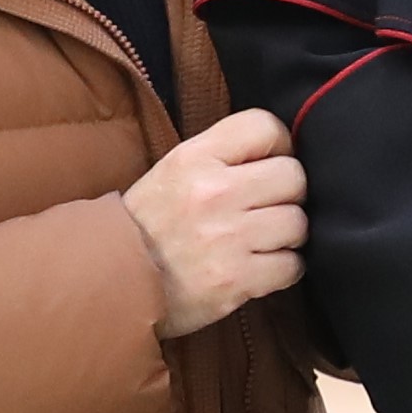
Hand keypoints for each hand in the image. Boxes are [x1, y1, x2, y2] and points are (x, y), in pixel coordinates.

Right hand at [122, 108, 304, 338]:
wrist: (113, 285)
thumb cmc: (150, 226)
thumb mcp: (173, 172)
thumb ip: (221, 155)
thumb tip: (280, 150)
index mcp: (194, 158)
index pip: (265, 127)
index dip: (279, 146)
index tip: (269, 165)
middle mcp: (213, 192)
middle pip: (294, 177)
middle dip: (288, 195)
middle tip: (267, 209)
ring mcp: (227, 237)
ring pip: (298, 223)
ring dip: (287, 236)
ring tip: (262, 241)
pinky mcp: (236, 279)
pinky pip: (292, 266)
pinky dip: (283, 270)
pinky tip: (262, 268)